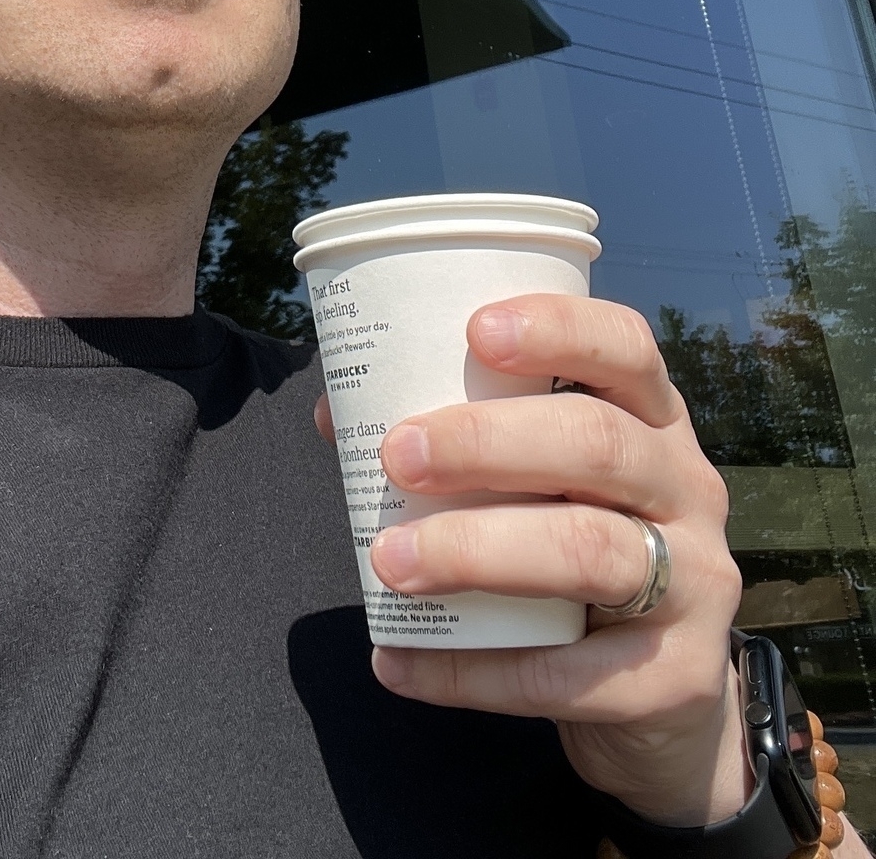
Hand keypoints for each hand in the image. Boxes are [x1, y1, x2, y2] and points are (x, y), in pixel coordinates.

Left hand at [315, 292, 748, 826]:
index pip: (626, 348)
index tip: (476, 332)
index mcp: (652, 420)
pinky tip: (398, 661)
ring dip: (475, 550)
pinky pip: (568, 674)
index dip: (559, 329)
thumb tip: (336, 413)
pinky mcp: (677, 679)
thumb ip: (462, 442)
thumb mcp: (547, 483)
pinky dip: (472, 670)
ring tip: (388, 560)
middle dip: (488, 443)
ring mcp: (694, 584)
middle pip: (598, 444)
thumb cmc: (577, 549)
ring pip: (590, 551)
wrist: (665, 702)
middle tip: (398, 455)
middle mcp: (687, 488)